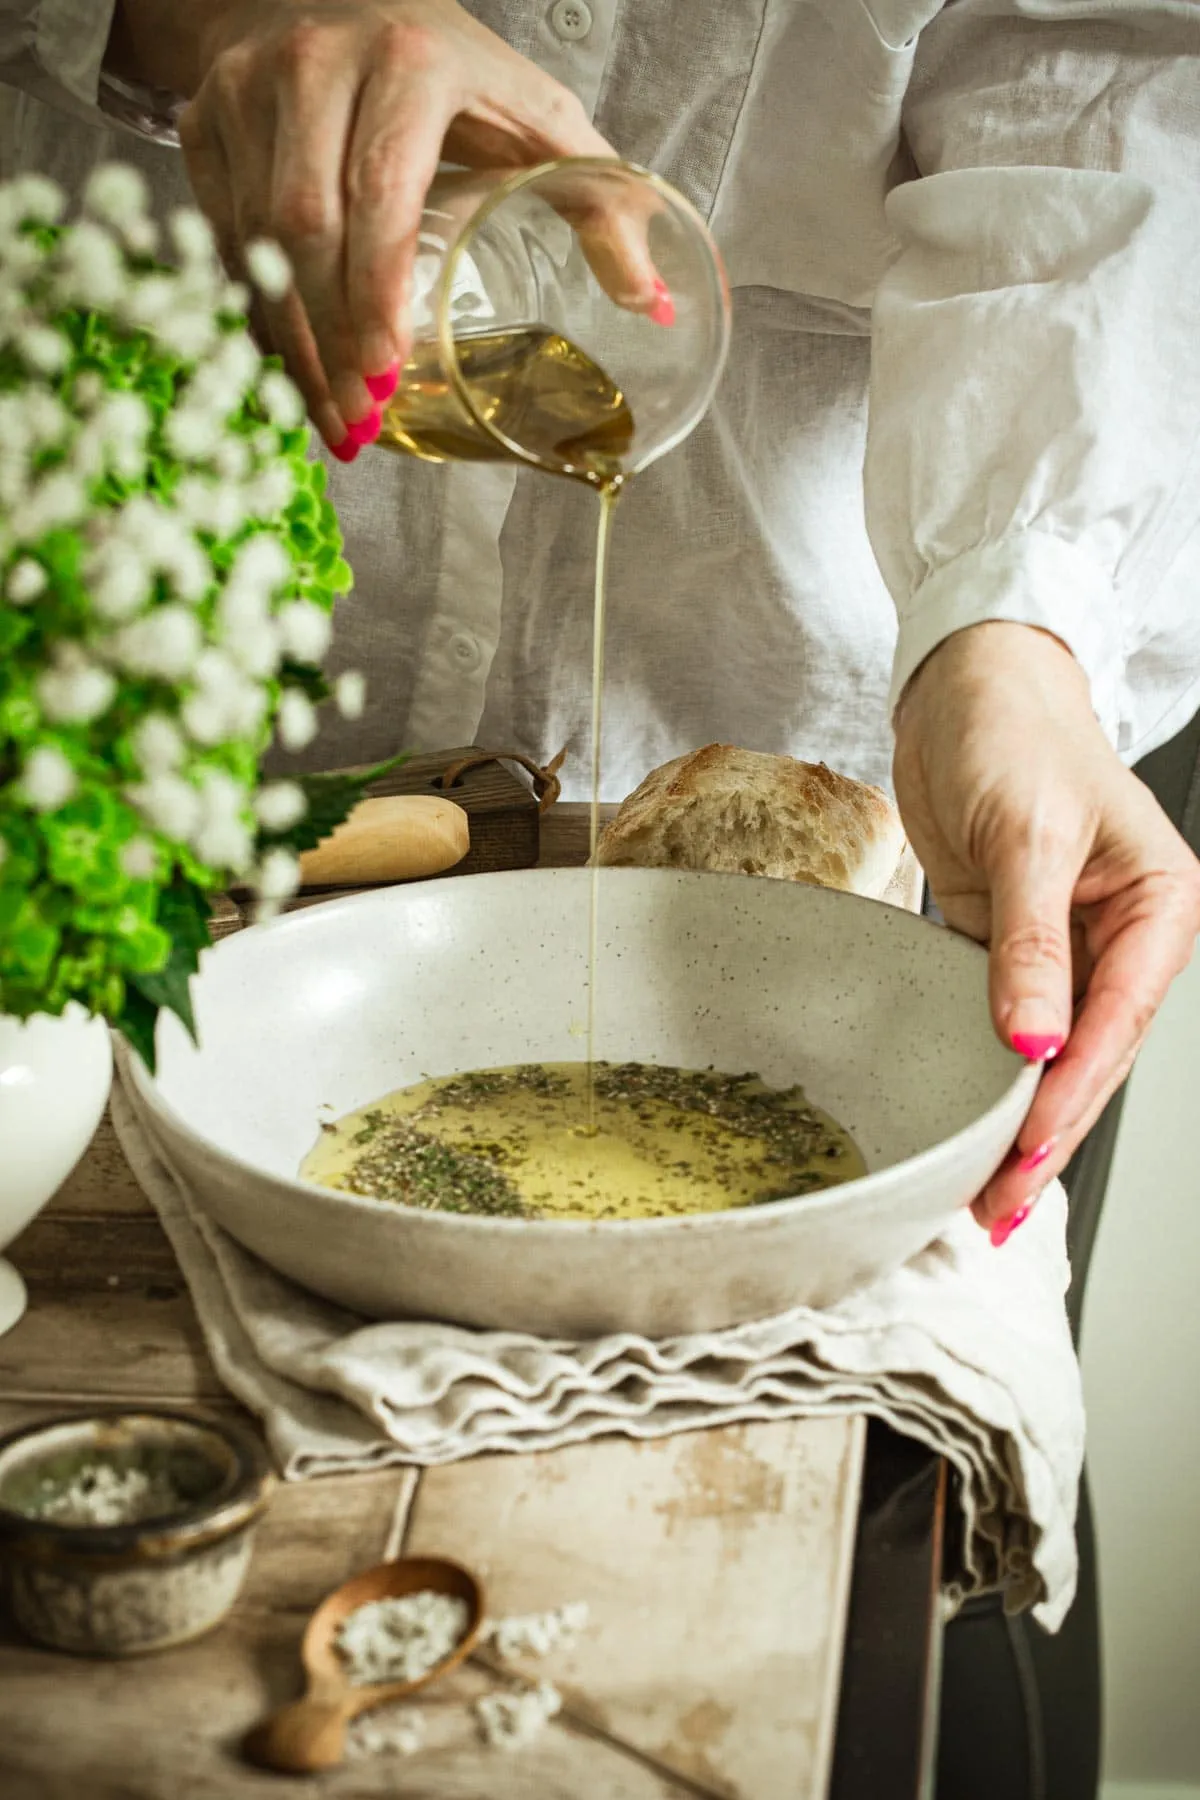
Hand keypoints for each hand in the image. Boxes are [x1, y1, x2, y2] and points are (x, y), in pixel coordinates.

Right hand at [177, 0, 650, 448]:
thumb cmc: (449, 72)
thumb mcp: (535, 117)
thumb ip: (601, 201)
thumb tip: (655, 302)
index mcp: (410, 64)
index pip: (381, 184)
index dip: (377, 283)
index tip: (385, 364)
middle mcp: (317, 65)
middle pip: (306, 223)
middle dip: (332, 334)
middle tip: (360, 415)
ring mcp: (250, 91)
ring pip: (256, 238)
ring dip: (295, 340)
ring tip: (335, 413)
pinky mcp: (206, 121)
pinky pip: (223, 236)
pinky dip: (258, 311)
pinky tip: (295, 366)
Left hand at [893, 621, 1199, 1242]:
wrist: (962, 681)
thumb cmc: (1014, 730)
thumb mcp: (1027, 835)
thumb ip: (1031, 944)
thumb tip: (1032, 1043)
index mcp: (1156, 908)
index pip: (1114, 1025)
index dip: (1069, 1099)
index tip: (1023, 1156)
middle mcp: (1116, 935)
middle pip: (1085, 1055)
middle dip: (1043, 1131)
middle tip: (993, 1203)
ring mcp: (1059, 943)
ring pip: (1043, 1050)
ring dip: (1012, 1115)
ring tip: (974, 1186)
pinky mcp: (1001, 940)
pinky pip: (996, 1018)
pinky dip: (980, 1070)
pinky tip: (957, 1115)